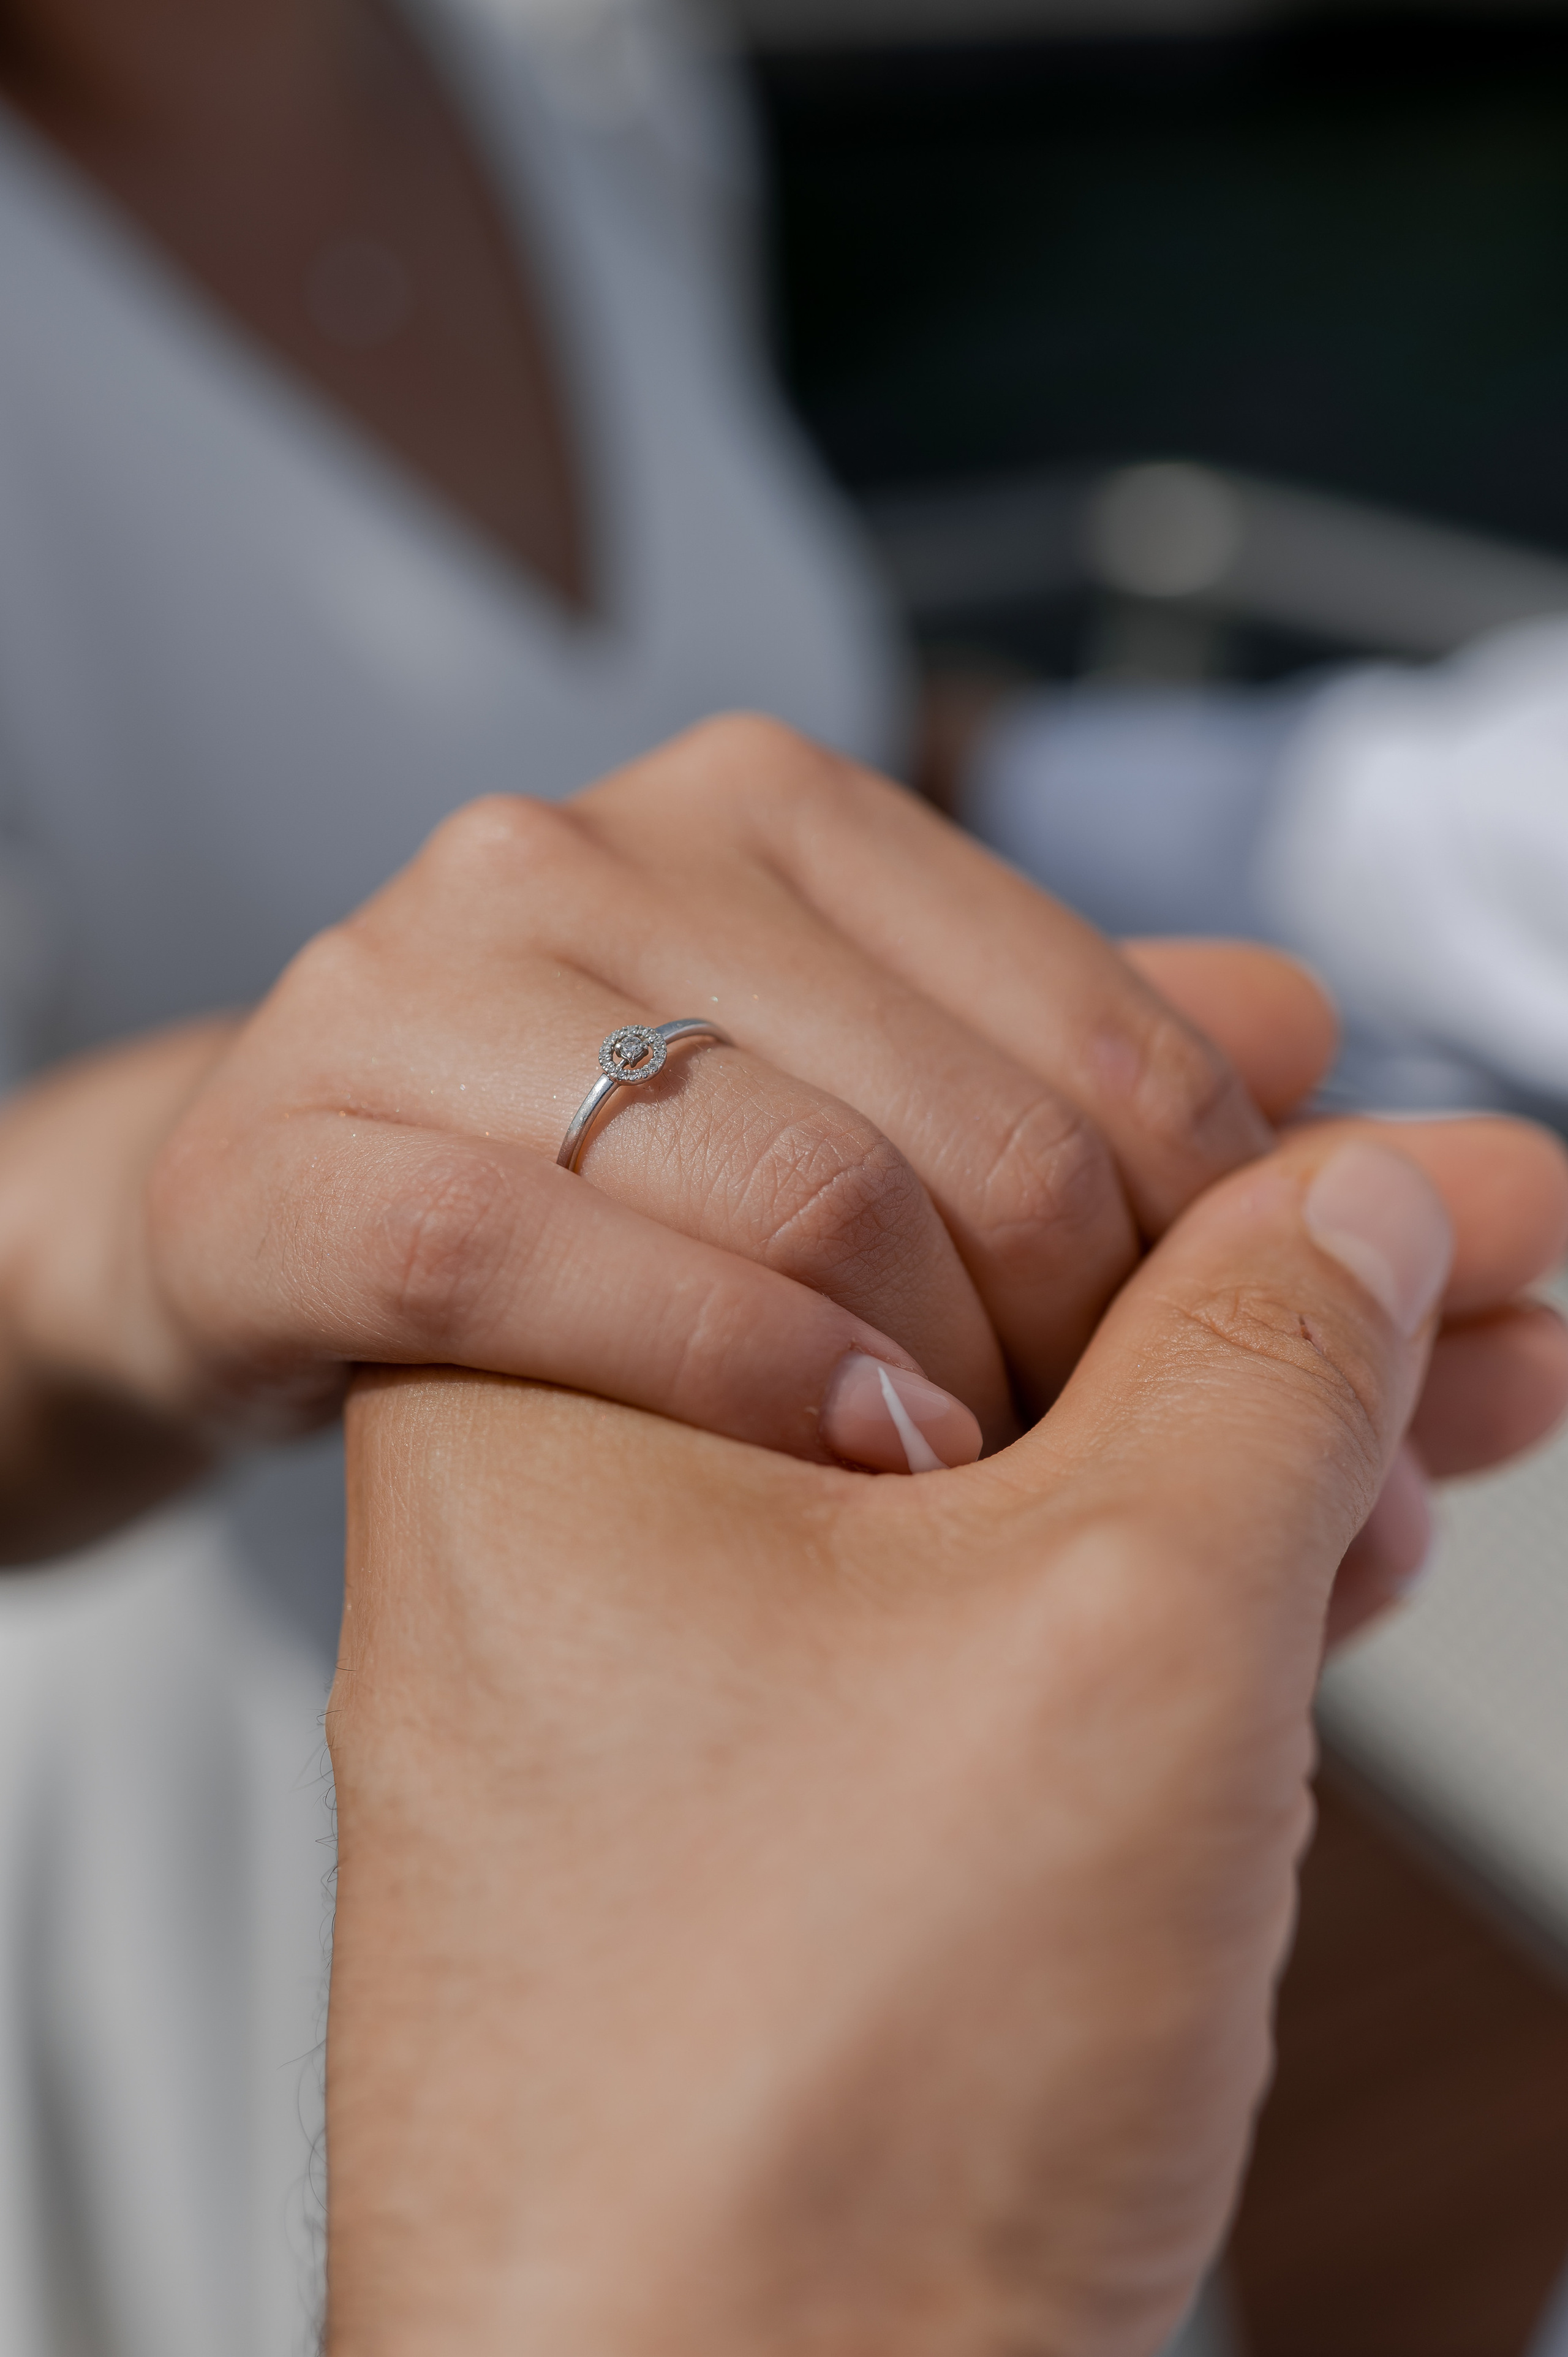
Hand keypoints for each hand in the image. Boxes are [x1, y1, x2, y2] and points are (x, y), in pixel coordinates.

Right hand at [0, 717, 1330, 1558]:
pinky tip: (830, 1454)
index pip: (1090, 1020)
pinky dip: (716, 1372)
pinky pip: (524, 1265)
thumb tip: (1316, 1033)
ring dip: (923, 1363)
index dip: (1213, 1225)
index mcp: (761, 804)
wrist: (268, 1213)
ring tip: (987, 1483)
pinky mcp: (274, 1157)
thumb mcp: (856, 1084)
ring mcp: (406, 989)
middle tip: (1134, 1472)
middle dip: (1089, 1330)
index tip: (1241, 1369)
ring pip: (766, 1180)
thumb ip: (1074, 1054)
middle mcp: (579, 848)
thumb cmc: (603, 1169)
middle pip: (950, 1116)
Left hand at [324, 1121, 1566, 2355]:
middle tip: (1474, 1223)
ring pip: (1018, 1445)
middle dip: (1259, 1256)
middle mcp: (593, 1492)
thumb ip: (1265, 1356)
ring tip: (1475, 1359)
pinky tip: (1354, 1514)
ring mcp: (692, 1646)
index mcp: (557, 1372)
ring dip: (1265, 1408)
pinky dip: (1190, 1556)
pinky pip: (1003, 1593)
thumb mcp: (1124, 1625)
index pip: (884, 1117)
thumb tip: (1368, 1192)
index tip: (1329, 1062)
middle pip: (976, 1278)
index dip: (1151, 1092)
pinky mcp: (792, 1784)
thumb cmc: (808, 2097)